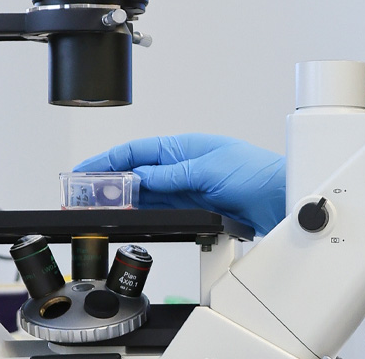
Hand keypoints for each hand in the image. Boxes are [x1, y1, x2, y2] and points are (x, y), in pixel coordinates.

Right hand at [74, 134, 284, 234]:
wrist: (283, 200)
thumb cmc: (257, 173)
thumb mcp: (208, 170)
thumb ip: (171, 175)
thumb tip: (139, 176)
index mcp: (186, 147)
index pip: (138, 150)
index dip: (108, 159)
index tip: (84, 170)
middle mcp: (184, 166)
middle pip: (137, 173)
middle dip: (108, 182)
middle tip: (81, 195)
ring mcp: (188, 188)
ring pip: (146, 194)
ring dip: (122, 200)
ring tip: (96, 209)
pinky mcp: (196, 208)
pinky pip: (161, 209)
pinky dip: (142, 213)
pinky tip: (127, 218)